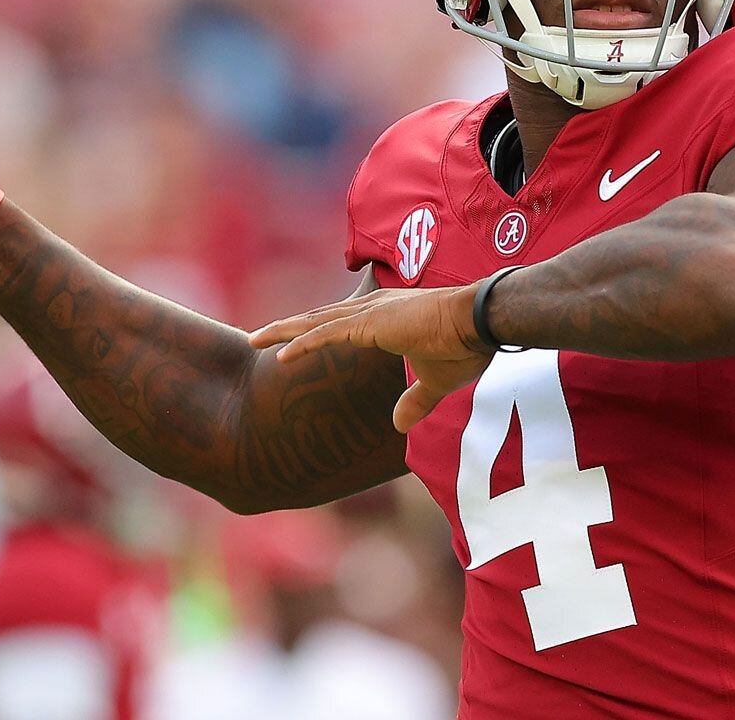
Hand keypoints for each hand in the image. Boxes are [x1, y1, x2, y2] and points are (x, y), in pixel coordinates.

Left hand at [249, 285, 493, 432]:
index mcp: (383, 317)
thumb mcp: (435, 380)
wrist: (481, 321)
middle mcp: (371, 309)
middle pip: (317, 319)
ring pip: (314, 322)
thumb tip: (398, 425)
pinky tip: (281, 355)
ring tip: (253, 340)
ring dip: (282, 332)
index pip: (338, 323)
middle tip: (256, 338)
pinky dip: (303, 343)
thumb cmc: (464, 344)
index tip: (288, 342)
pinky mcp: (372, 324)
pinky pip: (328, 333)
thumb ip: (414, 401)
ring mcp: (369, 314)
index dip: (311, 331)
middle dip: (285, 328)